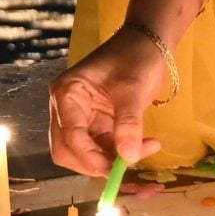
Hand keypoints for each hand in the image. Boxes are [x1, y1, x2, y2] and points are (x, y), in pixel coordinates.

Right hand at [48, 25, 168, 175]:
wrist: (148, 45)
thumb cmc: (136, 58)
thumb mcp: (133, 88)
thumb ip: (129, 122)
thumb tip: (129, 158)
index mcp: (67, 93)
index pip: (70, 134)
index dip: (90, 156)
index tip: (115, 170)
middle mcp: (66, 109)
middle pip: (68, 150)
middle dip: (96, 163)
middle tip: (126, 168)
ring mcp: (80, 118)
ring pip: (85, 154)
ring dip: (111, 160)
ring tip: (145, 149)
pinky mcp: (96, 125)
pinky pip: (101, 149)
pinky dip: (120, 154)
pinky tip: (145, 146)